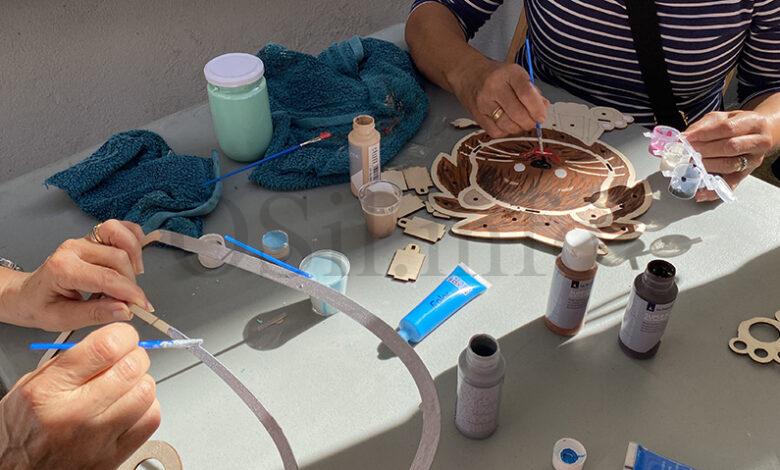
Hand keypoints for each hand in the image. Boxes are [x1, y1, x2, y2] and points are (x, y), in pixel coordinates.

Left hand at [0, 220, 152, 330]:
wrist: (28, 294)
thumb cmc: (42, 306)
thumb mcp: (63, 319)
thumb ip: (95, 314)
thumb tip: (125, 310)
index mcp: (62, 268)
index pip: (106, 277)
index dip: (130, 292)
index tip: (143, 306)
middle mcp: (74, 248)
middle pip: (119, 258)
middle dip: (131, 282)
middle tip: (129, 301)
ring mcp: (84, 239)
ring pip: (122, 235)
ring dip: (135, 256)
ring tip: (133, 277)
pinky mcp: (93, 237)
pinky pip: (121, 227)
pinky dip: (133, 239)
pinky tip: (133, 258)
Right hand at [0, 323, 159, 468]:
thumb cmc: (24, 427)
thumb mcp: (33, 384)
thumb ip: (71, 360)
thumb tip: (113, 341)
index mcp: (49, 390)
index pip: (106, 348)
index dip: (123, 335)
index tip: (124, 337)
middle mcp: (75, 414)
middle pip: (132, 368)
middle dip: (135, 356)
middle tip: (128, 358)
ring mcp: (97, 438)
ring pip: (146, 392)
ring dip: (141, 382)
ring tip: (127, 385)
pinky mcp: (113, 456)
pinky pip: (150, 419)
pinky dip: (146, 407)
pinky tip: (129, 407)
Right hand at [449, 58, 548, 137]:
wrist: (469, 74)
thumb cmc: (498, 76)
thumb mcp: (517, 75)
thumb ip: (532, 92)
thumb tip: (543, 109)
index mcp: (509, 73)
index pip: (526, 94)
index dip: (537, 109)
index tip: (541, 117)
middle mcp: (494, 86)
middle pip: (517, 113)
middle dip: (529, 122)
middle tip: (533, 122)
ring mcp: (483, 102)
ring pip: (507, 125)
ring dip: (518, 128)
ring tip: (520, 122)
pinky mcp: (477, 115)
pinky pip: (496, 132)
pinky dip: (505, 131)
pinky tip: (506, 123)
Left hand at [684, 111, 772, 201]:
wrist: (759, 134)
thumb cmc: (737, 124)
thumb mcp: (722, 117)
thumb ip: (704, 125)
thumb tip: (685, 137)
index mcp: (753, 123)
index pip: (727, 128)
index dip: (705, 134)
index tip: (687, 138)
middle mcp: (758, 142)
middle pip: (730, 147)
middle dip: (705, 150)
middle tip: (688, 151)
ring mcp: (753, 160)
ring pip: (729, 165)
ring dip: (707, 166)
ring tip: (691, 164)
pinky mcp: (746, 174)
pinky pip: (730, 184)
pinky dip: (714, 190)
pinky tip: (700, 192)